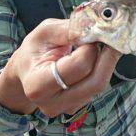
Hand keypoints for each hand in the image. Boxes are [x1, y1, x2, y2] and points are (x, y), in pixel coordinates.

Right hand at [0, 19, 120, 116]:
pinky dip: (101, 70)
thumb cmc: (35, 49)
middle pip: (95, 82)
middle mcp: (51, 103)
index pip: (78, 66)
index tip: (91, 34)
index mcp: (37, 85)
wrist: (26, 71)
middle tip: (110, 38)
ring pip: (99, 84)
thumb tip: (94, 26)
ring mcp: (66, 108)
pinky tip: (93, 59)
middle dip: (107, 57)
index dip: (90, 47)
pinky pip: (98, 87)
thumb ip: (69, 29)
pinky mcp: (78, 106)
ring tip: (97, 46)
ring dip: (105, 62)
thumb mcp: (45, 31)